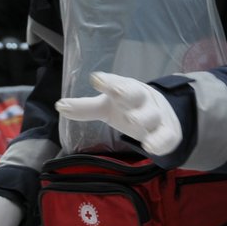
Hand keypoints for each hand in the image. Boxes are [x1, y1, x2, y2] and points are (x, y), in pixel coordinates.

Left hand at [55, 71, 182, 155]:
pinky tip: (151, 146)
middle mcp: (141, 101)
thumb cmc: (127, 107)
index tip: (95, 79)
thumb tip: (60, 106)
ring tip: (134, 121)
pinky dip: (160, 142)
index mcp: (125, 90)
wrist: (164, 113)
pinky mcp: (167, 133)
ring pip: (151, 115)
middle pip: (135, 94)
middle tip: (116, 92)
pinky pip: (166, 137)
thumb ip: (84, 107)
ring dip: (143, 117)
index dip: (107, 82)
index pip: (116, 84)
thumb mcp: (107, 106)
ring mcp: (156, 116)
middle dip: (126, 93)